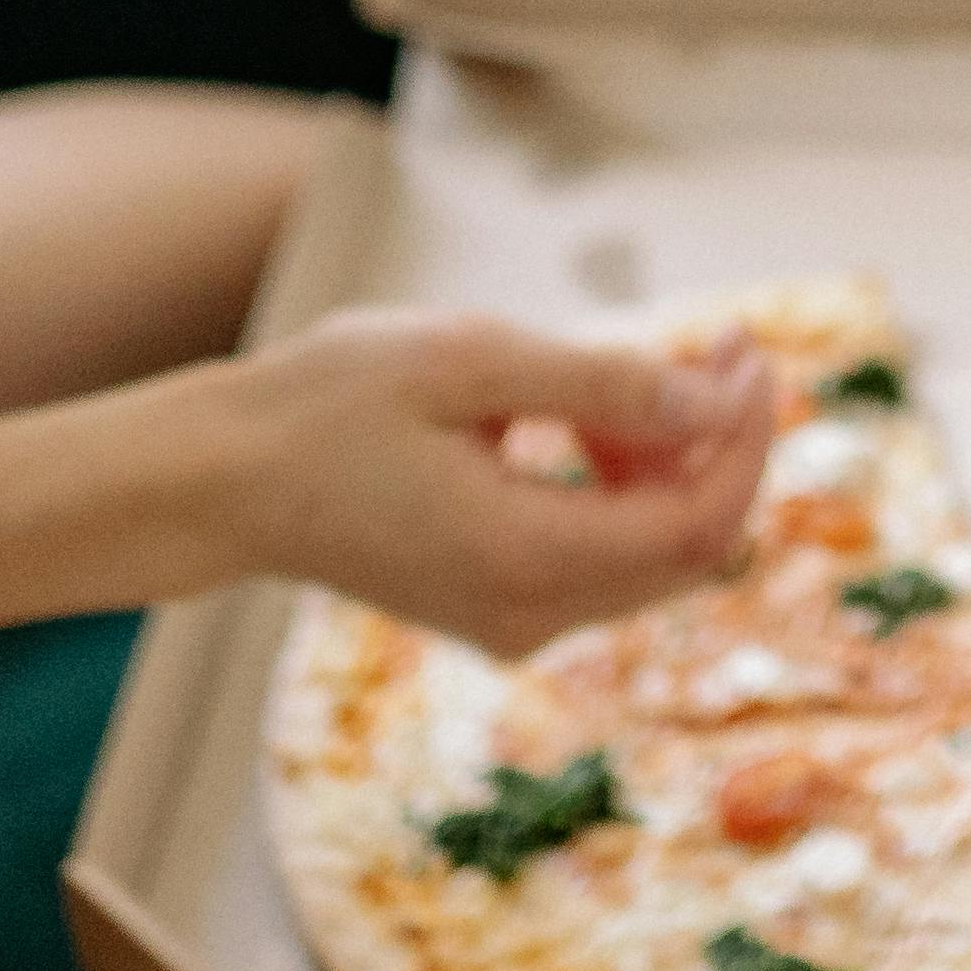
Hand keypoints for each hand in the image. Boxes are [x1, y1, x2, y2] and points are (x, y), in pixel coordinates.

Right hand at [227, 308, 776, 657]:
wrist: (224, 480)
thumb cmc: (330, 404)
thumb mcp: (469, 361)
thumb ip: (600, 384)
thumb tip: (714, 401)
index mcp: (525, 561)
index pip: (699, 525)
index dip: (744, 439)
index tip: (746, 353)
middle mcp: (530, 617)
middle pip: (692, 547)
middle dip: (719, 444)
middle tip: (715, 346)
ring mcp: (515, 624)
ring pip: (651, 553)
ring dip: (665, 459)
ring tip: (608, 375)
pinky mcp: (500, 610)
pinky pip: (601, 556)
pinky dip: (616, 484)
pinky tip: (569, 422)